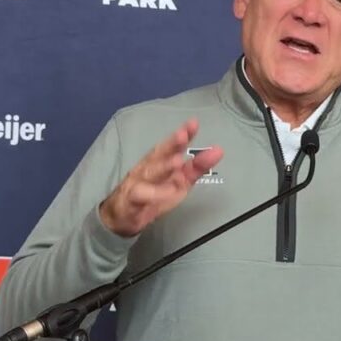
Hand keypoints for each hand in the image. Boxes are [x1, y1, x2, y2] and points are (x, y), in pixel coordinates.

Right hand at [99, 118, 222, 237]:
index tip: (194, 123)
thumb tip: (218, 150)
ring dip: (163, 166)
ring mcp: (137, 182)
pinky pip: (142, 194)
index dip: (182, 135)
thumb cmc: (153, 195)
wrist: (122, 217)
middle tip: (183, 135)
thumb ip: (197, 167)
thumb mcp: (179, 182)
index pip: (170, 146)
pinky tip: (169, 190)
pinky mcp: (131, 200)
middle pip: (158, 154)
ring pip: (150, 172)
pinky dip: (155, 192)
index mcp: (158, 161)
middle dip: (170, 144)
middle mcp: (147, 168)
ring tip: (177, 161)